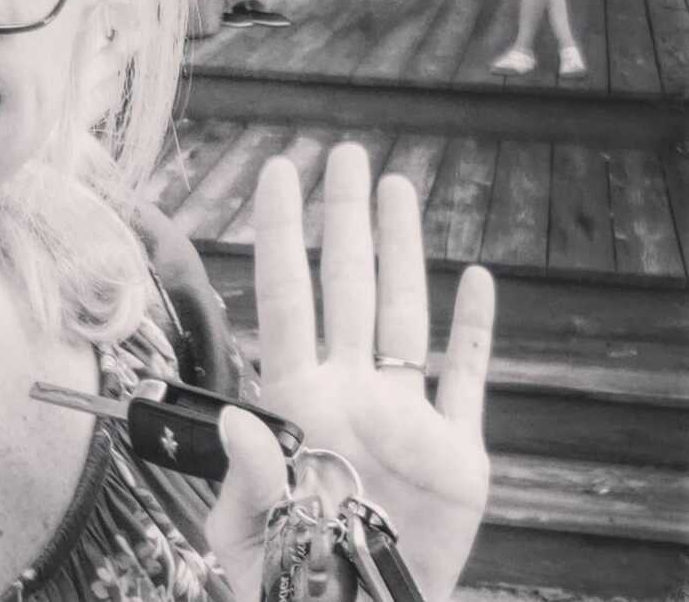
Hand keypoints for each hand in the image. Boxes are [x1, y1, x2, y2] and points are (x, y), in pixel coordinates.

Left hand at [208, 144, 494, 601]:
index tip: (279, 172)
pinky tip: (477, 281)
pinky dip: (474, 334)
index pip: (285, 297)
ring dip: (403, 250)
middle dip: (345, 218)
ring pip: (404, 312)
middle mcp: (351, 391)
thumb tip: (235, 417)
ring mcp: (405, 417)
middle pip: (347, 284)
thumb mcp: (252, 536)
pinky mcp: (457, 454)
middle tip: (347, 153)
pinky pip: (466, 380)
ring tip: (397, 186)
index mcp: (298, 402)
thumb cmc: (292, 582)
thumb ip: (247, 475)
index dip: (280, 233)